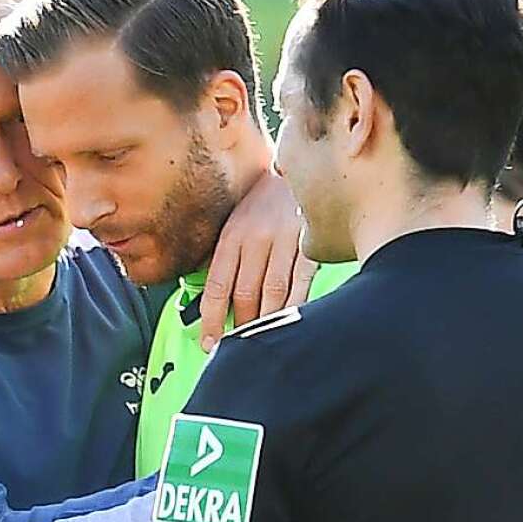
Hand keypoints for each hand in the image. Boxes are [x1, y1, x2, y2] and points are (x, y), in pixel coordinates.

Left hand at [199, 171, 316, 351]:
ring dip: (266, 324)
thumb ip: (224, 258)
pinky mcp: (313, 245)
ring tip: (261, 346)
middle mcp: (257, 237)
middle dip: (241, 328)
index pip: (218, 285)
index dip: (212, 320)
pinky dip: (295, 308)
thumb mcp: (236, 223)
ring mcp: (287, 241)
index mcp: (233, 234)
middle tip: (237, 351)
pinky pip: (302, 284)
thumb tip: (209, 300)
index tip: (209, 344)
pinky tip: (290, 325)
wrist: (301, 170)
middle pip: (245, 294)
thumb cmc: (264, 204)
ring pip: (273, 294)